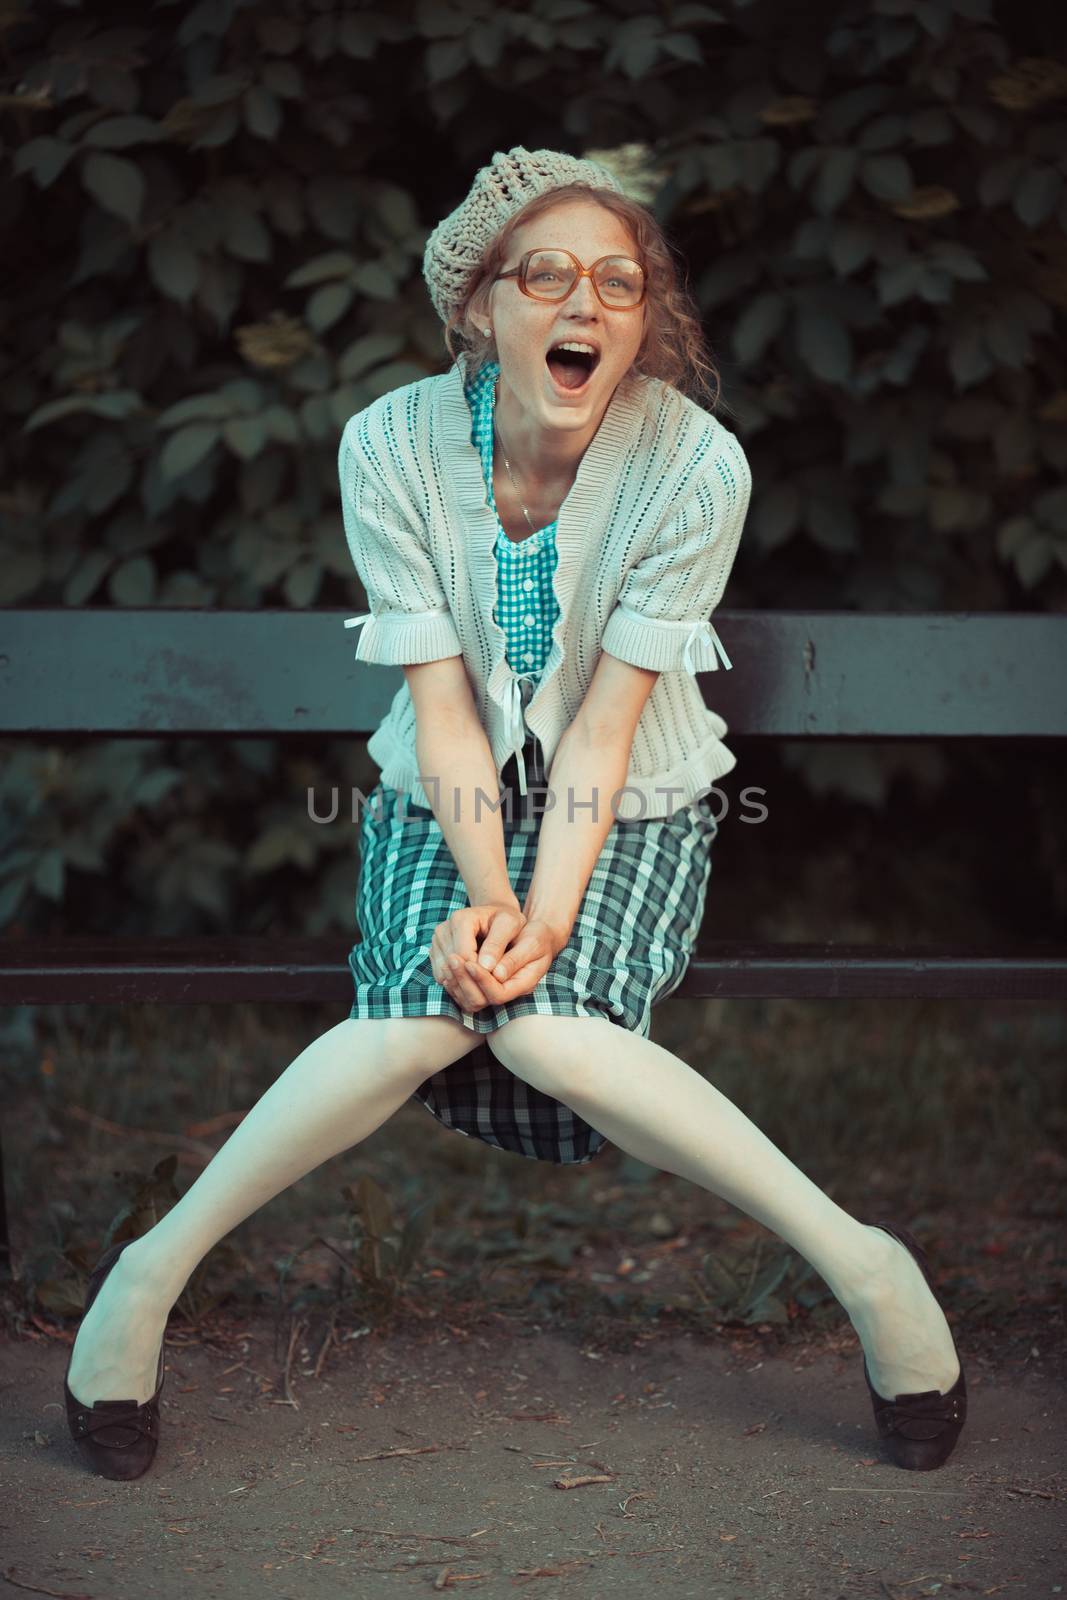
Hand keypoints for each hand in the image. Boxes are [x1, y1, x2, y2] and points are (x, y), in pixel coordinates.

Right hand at [430, 901, 525, 1012]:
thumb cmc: (506, 920)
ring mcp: (436, 942)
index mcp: (461, 919)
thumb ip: (498, 945)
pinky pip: (440, 976)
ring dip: (462, 987)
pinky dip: (455, 985)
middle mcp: (443, 929)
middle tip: (490, 996)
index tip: (496, 984)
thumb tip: (486, 967)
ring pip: (444, 974)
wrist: (493, 915)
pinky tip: (472, 987)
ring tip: (482, 993)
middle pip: (451, 967)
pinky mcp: (435, 952)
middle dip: (471, 983)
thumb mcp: (510, 925)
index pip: (464, 956)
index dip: (479, 974)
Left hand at [450, 917, 567, 1009]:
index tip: (469, 961)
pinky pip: (462, 992)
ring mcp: (495, 990)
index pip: (497, 993)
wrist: (536, 936)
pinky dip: (453, 978)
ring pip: (468, 999)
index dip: (481, 979)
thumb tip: (497, 974)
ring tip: (448, 957)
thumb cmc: (537, 936)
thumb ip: (515, 959)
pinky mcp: (483, 985)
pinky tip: (447, 960)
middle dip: (464, 980)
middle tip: (452, 957)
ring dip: (456, 980)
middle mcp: (509, 991)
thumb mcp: (532, 941)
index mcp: (524, 983)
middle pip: (479, 1000)